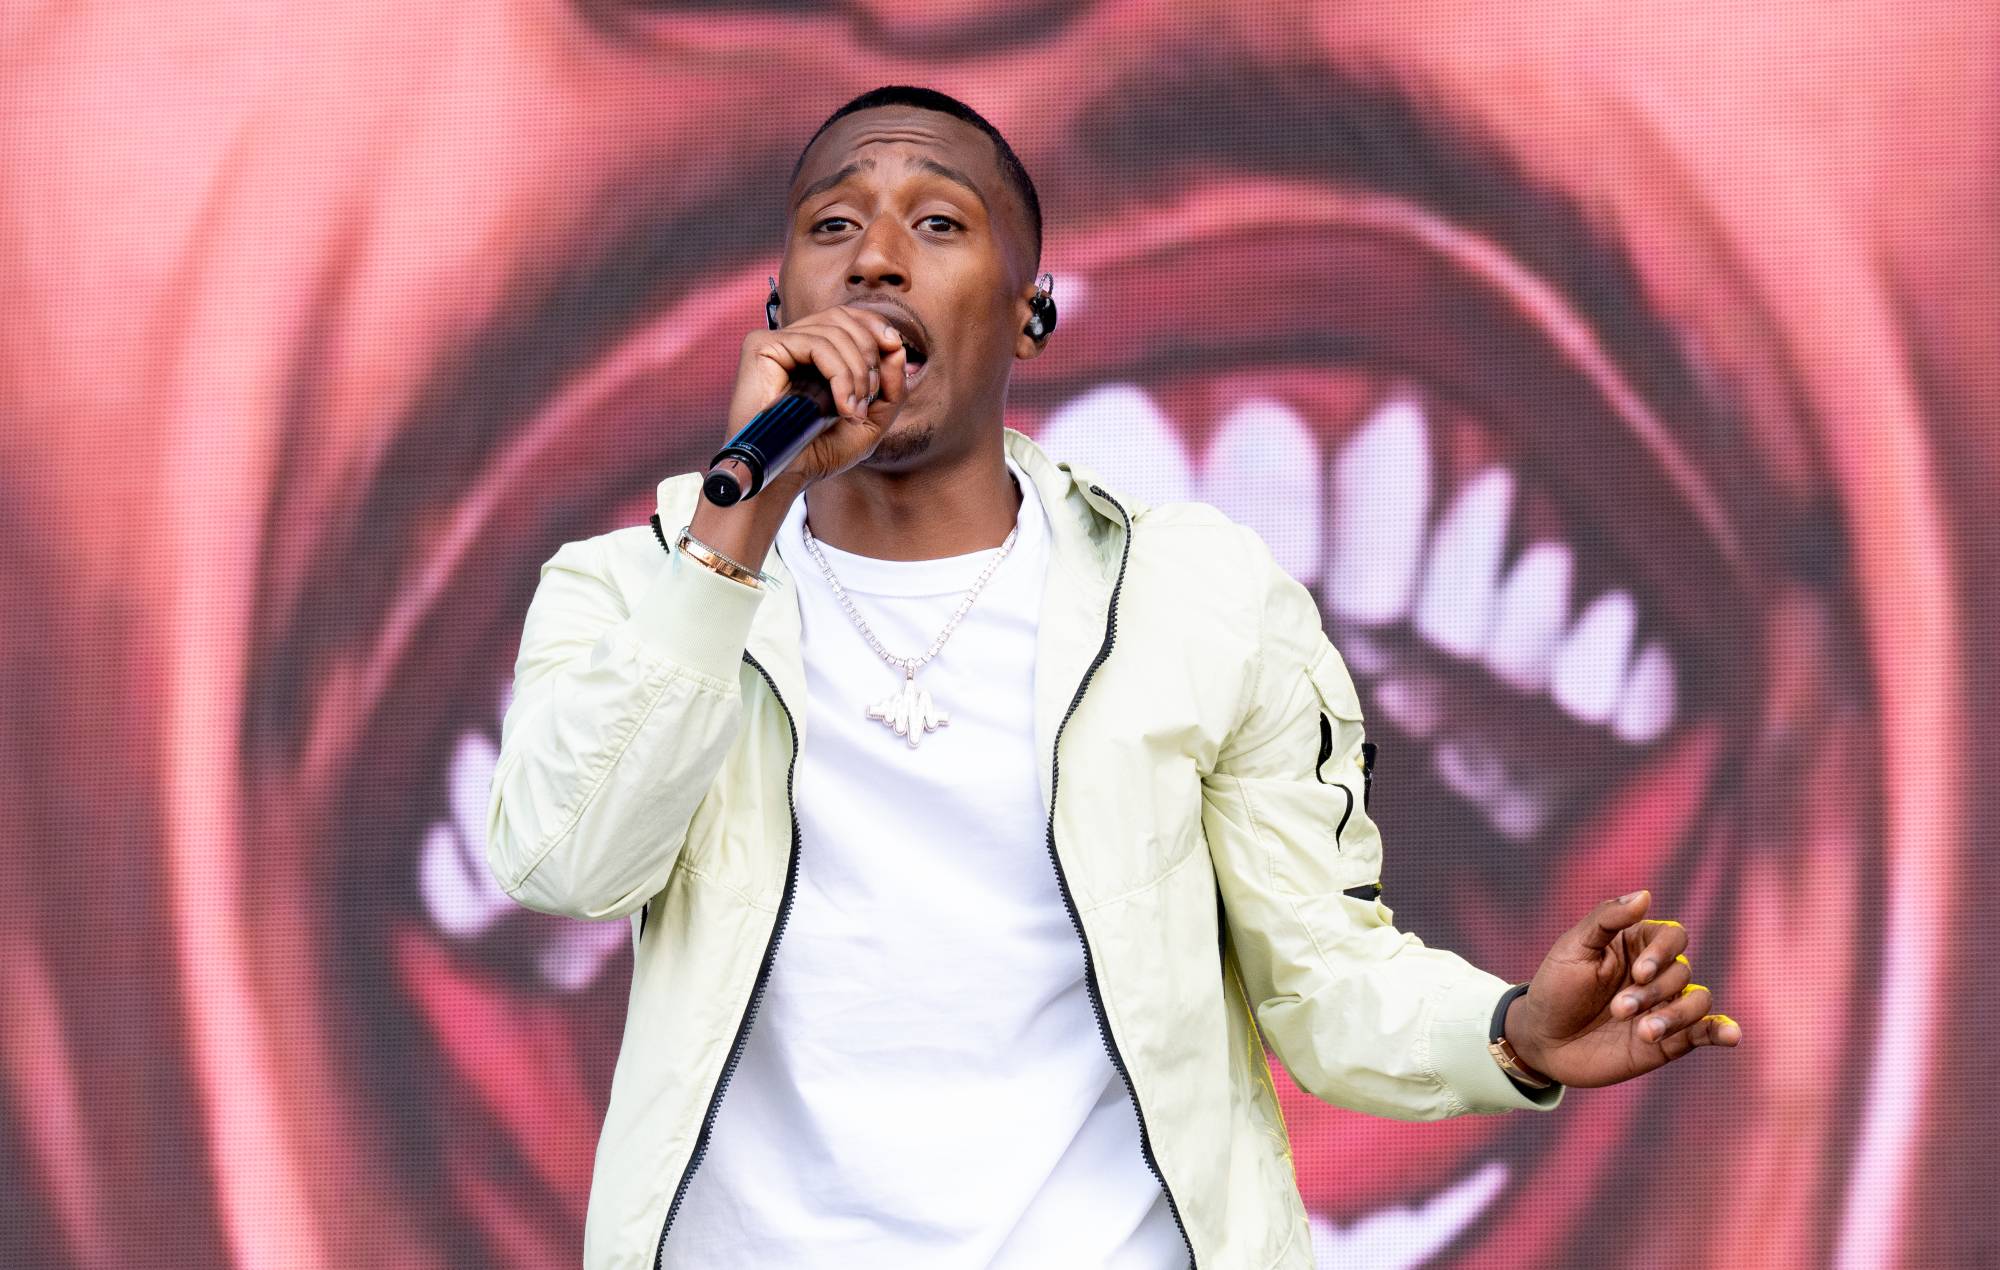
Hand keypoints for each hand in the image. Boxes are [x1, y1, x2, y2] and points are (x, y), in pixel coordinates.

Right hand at [725, 303, 910, 486]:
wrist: (785, 476)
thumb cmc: (819, 452)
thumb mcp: (870, 421)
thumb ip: (890, 386)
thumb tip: (896, 346)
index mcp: (814, 352)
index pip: (848, 317)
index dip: (875, 325)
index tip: (895, 347)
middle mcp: (793, 342)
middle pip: (843, 317)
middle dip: (870, 355)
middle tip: (871, 397)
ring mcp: (776, 341)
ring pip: (833, 331)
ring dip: (857, 372)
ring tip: (854, 410)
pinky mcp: (762, 346)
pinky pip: (815, 344)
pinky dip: (839, 374)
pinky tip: (841, 406)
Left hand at [1503, 890, 1741, 1088]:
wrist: (1542, 1040)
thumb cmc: (1555, 987)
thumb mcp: (1574, 947)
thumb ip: (1608, 918)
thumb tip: (1646, 894)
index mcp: (1637, 944)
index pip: (1674, 937)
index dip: (1663, 953)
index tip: (1638, 972)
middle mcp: (1656, 974)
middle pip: (1681, 972)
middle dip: (1652, 992)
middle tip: (1617, 1009)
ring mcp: (1664, 1007)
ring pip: (1698, 1001)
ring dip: (1676, 1015)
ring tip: (1644, 1033)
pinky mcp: (1670, 1041)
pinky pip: (1706, 1032)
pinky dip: (1723, 1031)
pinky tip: (1732, 1035)